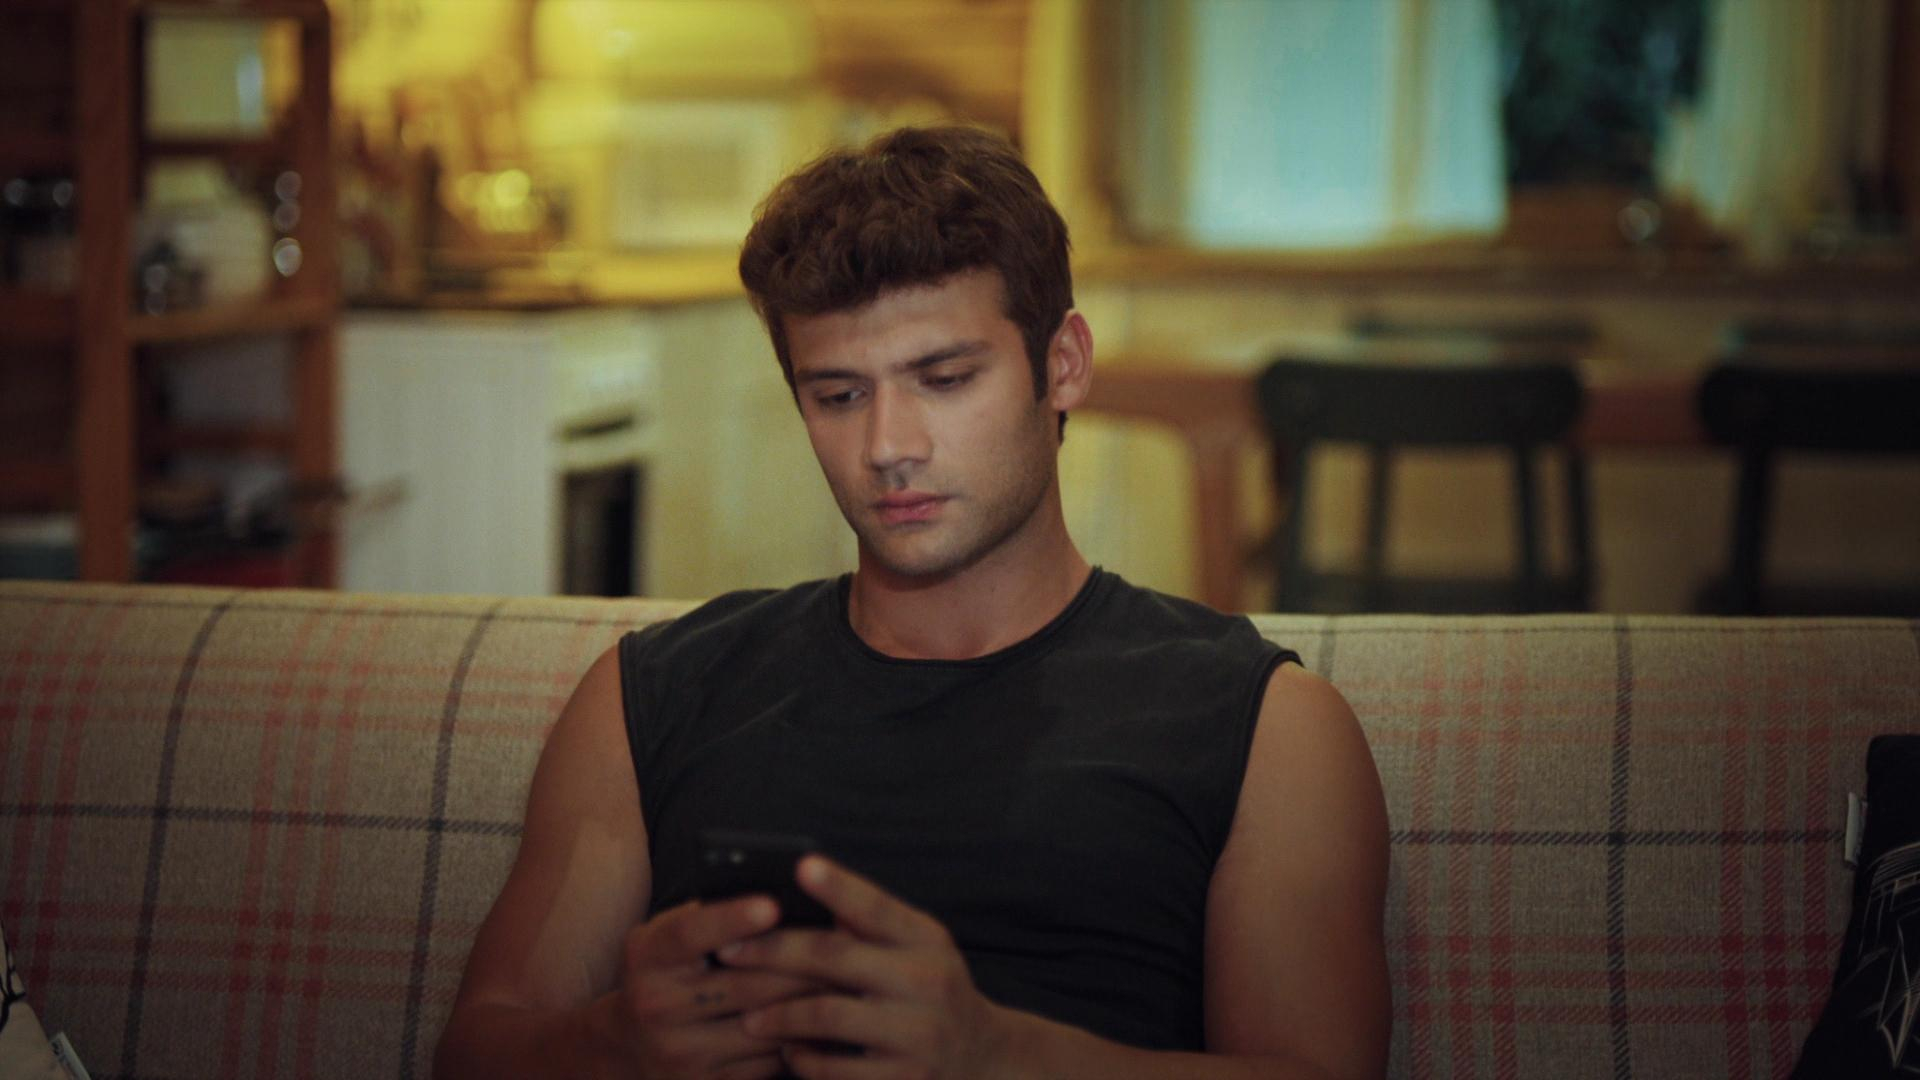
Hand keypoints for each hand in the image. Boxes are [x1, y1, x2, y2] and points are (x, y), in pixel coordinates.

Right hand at [596, 896, 827, 1079]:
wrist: (627, 1048)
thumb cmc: (665, 973)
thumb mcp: (666, 938)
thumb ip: (707, 916)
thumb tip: (777, 896)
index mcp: (648, 957)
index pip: (689, 934)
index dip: (731, 918)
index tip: (771, 904)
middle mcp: (657, 1006)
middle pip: (744, 984)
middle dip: (802, 964)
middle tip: (847, 944)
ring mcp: (681, 1053)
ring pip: (765, 1025)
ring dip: (812, 1004)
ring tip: (851, 980)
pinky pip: (768, 1062)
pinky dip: (802, 1040)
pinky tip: (829, 1022)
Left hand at [719, 856, 1016, 1079]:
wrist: (983, 1058)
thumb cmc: (932, 990)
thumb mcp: (917, 947)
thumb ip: (871, 921)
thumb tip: (808, 881)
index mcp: (925, 940)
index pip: (876, 906)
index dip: (838, 886)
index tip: (801, 866)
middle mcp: (925, 981)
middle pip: (834, 957)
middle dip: (772, 952)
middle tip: (728, 951)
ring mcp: (916, 1034)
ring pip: (825, 1016)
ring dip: (777, 1013)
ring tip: (748, 1015)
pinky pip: (833, 1070)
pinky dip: (802, 1059)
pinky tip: (787, 1051)